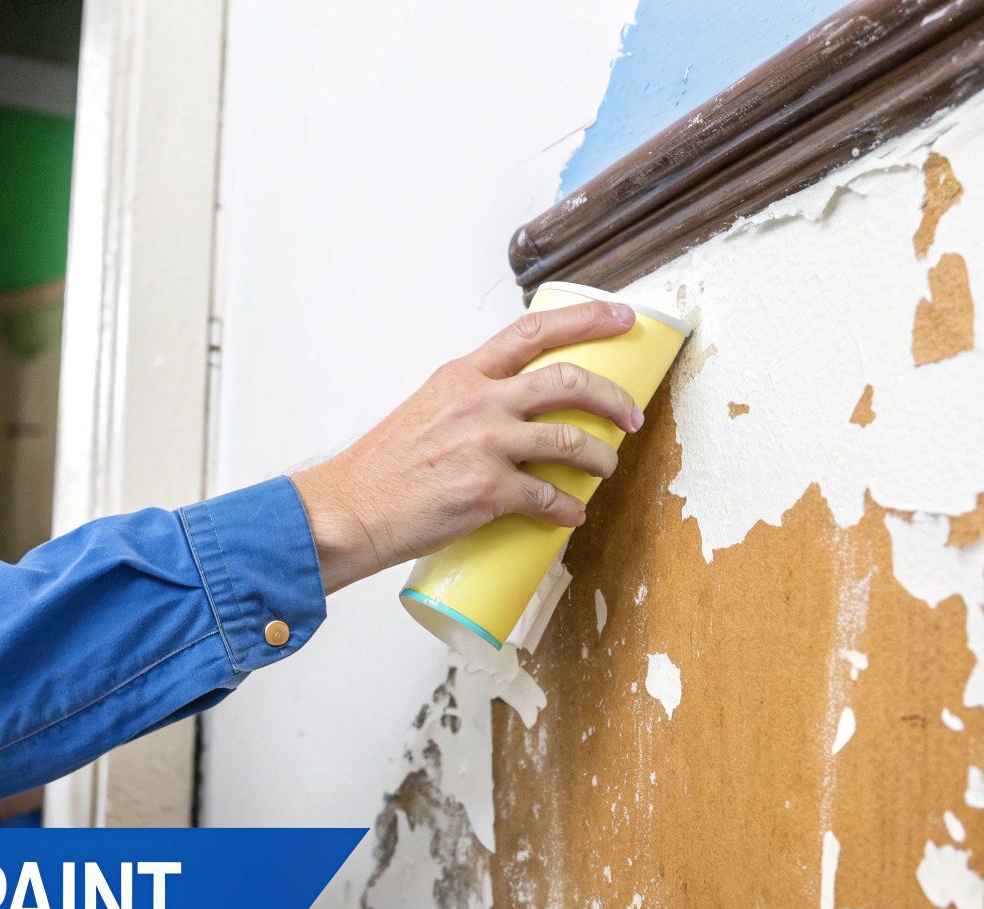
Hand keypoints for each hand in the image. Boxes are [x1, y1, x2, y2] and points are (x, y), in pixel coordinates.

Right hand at [292, 300, 642, 593]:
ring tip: (606, 468)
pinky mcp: (488, 489)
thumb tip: (517, 415)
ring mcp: (484, 444)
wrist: (351, 509)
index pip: (532, 332)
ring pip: (569, 439)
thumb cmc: (385, 468)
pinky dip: (569, 508)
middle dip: (612, 398)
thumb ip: (472, 403)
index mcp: (463, 375)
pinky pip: (549, 495)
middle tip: (631, 416)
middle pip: (566, 382)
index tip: (621, 318)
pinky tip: (572, 514)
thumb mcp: (428, 410)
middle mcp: (477, 401)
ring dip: (601, 457)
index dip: (585, 320)